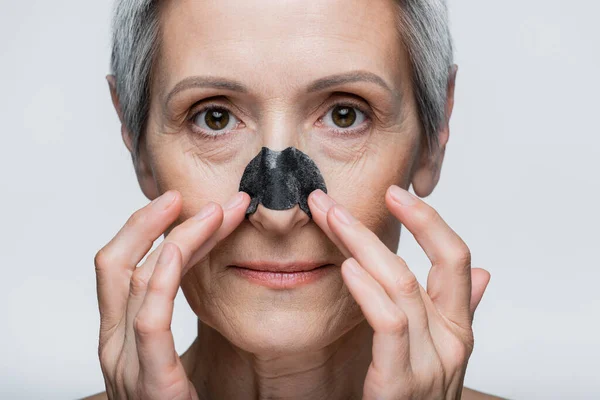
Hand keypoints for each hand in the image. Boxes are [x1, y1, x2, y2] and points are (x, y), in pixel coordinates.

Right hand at [94, 190, 249, 398]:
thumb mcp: (172, 357)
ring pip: (137, 278)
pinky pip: (152, 317)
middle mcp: (114, 344)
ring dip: (180, 236)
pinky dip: (168, 272)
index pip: (122, 267)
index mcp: (121, 336)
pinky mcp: (152, 381)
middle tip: (191, 196)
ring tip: (217, 212)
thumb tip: (197, 274)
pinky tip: (192, 245)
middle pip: (116, 263)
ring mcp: (126, 363)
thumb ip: (172, 320)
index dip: (146, 230)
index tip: (181, 205)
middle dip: (151, 222)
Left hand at [308, 186, 490, 399]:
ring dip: (359, 246)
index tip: (395, 193)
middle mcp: (450, 341)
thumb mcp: (442, 353)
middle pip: (421, 264)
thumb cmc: (415, 398)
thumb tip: (484, 272)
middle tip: (330, 201)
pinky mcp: (400, 386)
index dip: (429, 220)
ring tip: (328, 221)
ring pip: (400, 286)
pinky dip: (368, 292)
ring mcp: (430, 364)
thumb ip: (459, 310)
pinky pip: (390, 326)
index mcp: (457, 327)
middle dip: (374, 226)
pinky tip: (346, 270)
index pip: (455, 258)